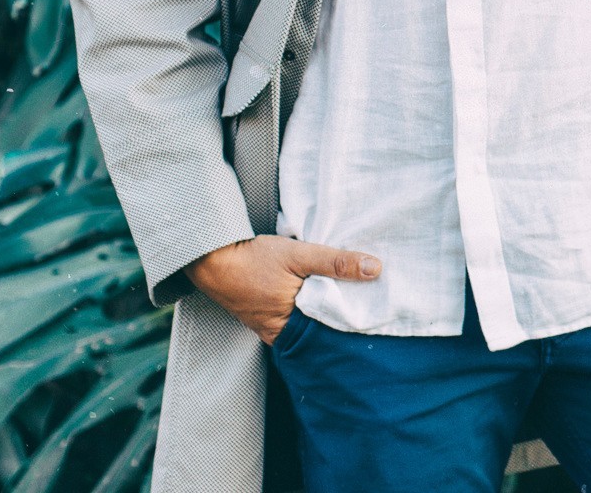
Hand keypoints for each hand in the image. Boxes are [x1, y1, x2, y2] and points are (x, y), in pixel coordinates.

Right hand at [184, 235, 381, 343]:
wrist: (212, 258)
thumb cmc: (254, 259)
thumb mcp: (299, 255)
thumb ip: (336, 263)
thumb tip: (375, 269)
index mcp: (290, 328)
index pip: (333, 330)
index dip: (355, 318)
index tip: (377, 307)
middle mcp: (281, 335)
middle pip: (321, 328)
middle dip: (342, 315)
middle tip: (370, 301)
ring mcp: (271, 327)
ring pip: (308, 321)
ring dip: (325, 308)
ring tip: (352, 294)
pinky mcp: (266, 316)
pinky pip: (295, 315)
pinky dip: (309, 305)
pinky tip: (323, 291)